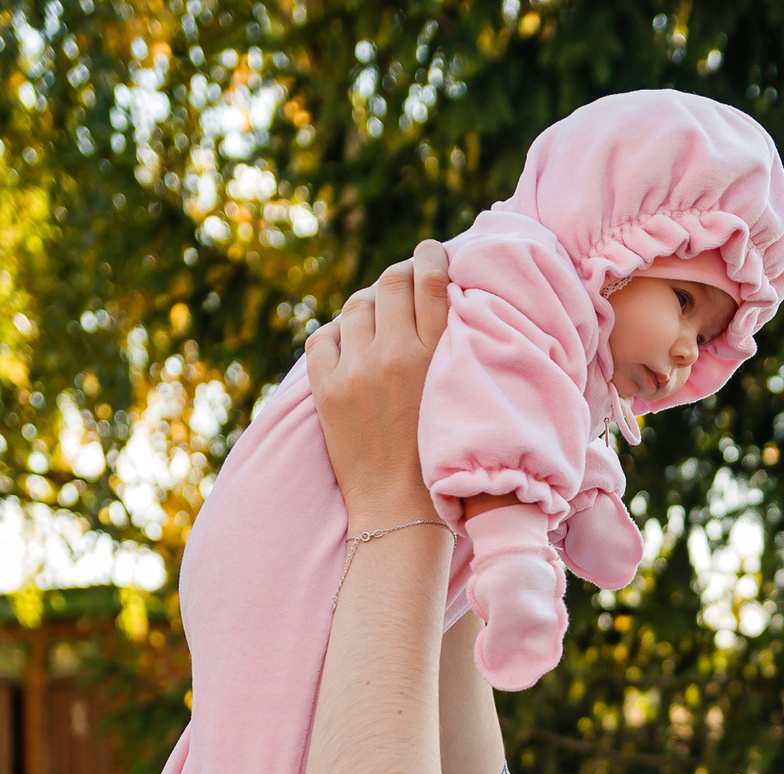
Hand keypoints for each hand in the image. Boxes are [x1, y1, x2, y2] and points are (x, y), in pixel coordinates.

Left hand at [303, 240, 450, 530]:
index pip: (431, 279)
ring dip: (367, 306)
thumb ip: (453, 348)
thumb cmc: (443, 455)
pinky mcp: (326, 390)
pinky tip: (348, 346)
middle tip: (404, 281)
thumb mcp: (461, 395)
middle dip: (398, 275)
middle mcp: (395, 355)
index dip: (430, 256)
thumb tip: (442, 299)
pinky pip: (322, 336)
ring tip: (375, 318)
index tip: (431, 253)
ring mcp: (356, 371)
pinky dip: (335, 335)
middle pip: (390, 283)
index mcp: (437, 355)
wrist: (401, 510)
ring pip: (355, 306)